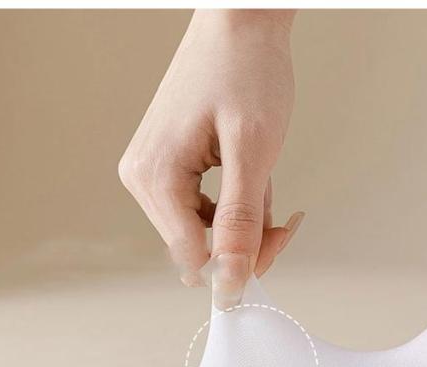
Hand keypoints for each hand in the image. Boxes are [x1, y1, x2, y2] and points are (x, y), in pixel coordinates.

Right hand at [119, 9, 302, 307]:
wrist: (239, 22)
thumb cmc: (246, 71)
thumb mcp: (252, 151)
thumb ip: (241, 220)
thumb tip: (231, 280)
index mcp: (155, 177)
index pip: (193, 258)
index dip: (239, 265)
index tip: (279, 241)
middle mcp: (142, 180)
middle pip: (196, 249)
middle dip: (245, 242)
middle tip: (284, 220)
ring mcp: (151, 173)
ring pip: (202, 233)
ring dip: (243, 223)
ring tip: (266, 184)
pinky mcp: (166, 167)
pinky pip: (202, 210)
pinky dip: (235, 205)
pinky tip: (251, 178)